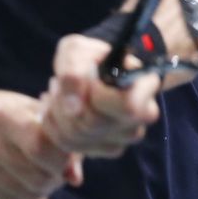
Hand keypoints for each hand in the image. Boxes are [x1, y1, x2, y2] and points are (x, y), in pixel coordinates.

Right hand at [0, 90, 82, 198]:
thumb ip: (56, 137)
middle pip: (37, 176)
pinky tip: (29, 182)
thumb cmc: (3, 113)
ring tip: (45, 173)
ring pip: (29, 194)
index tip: (66, 152)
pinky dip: (31, 197)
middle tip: (59, 167)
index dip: (62, 156)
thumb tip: (75, 177)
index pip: (41, 147)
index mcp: (2, 114)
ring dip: (46, 188)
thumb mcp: (27, 109)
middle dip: (57, 176)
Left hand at [41, 34, 160, 157]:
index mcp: (143, 89)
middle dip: (66, 101)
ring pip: (78, 138)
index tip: (87, 79)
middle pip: (93, 124)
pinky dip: (54, 125)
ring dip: (57, 112)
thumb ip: (73, 71)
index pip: (127, 106)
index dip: (97, 95)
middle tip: (58, 82)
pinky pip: (69, 145)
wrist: (93, 70)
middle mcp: (139, 118)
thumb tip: (72, 109)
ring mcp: (124, 138)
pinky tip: (56, 106)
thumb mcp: (77, 50)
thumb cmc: (90, 57)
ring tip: (56, 91)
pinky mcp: (105, 149)